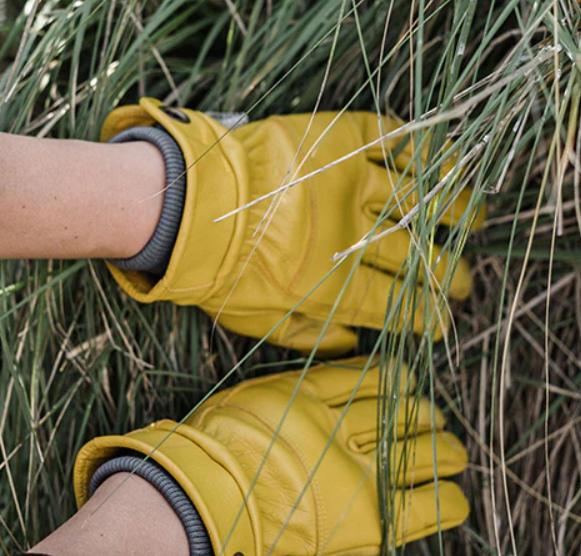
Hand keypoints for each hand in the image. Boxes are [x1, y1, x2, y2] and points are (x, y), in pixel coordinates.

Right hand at [75, 356, 469, 554]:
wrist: (203, 504)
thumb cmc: (219, 446)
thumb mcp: (257, 397)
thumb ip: (301, 385)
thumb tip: (344, 371)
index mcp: (314, 396)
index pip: (373, 378)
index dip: (396, 379)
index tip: (406, 382)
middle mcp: (342, 429)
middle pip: (402, 412)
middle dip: (424, 413)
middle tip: (434, 417)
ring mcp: (358, 475)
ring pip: (422, 451)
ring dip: (444, 449)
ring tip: (454, 451)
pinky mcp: (369, 521)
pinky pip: (426, 507)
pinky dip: (445, 499)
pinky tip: (454, 495)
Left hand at [101, 99, 483, 354]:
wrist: (187, 205)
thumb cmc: (219, 270)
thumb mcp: (257, 321)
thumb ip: (309, 338)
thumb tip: (353, 344)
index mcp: (328, 282)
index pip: (394, 302)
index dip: (426, 314)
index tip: (445, 320)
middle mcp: (346, 232)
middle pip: (413, 254)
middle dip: (446, 272)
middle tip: (464, 281)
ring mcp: (344, 182)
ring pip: (414, 196)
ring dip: (452, 210)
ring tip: (474, 219)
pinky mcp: (335, 141)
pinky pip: (391, 140)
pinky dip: (423, 149)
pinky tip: (446, 161)